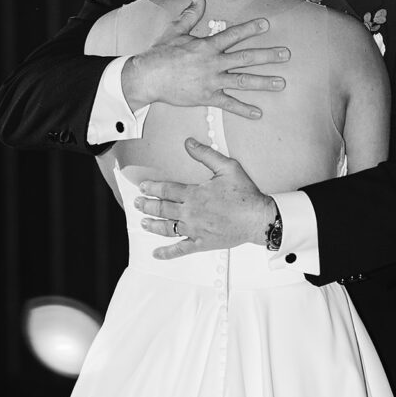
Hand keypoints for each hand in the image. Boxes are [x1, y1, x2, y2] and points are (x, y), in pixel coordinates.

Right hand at [123, 0, 289, 119]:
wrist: (148, 77)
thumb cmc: (160, 53)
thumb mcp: (175, 30)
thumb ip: (190, 15)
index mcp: (207, 45)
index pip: (233, 34)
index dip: (250, 28)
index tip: (267, 24)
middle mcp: (213, 62)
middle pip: (246, 58)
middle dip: (268, 56)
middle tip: (286, 54)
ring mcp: (212, 81)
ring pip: (243, 81)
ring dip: (264, 82)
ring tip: (281, 83)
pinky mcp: (207, 97)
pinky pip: (229, 104)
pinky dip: (243, 109)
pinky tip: (258, 113)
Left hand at [134, 137, 274, 259]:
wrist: (258, 218)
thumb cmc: (245, 194)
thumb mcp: (227, 167)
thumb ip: (206, 154)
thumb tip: (189, 143)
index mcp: (195, 194)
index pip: (166, 190)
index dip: (152, 188)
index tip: (143, 187)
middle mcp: (191, 212)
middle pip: (162, 209)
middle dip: (147, 205)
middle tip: (138, 203)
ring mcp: (195, 229)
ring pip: (167, 228)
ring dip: (152, 225)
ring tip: (143, 222)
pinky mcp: (202, 243)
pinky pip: (181, 249)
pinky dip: (167, 252)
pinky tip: (157, 253)